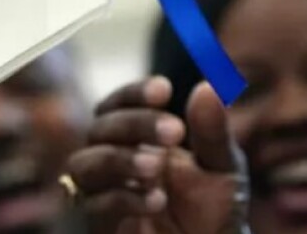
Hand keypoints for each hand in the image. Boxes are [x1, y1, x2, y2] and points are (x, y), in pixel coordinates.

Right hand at [66, 77, 249, 233]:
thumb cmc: (213, 209)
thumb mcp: (222, 167)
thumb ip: (213, 132)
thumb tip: (208, 86)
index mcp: (136, 138)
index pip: (118, 105)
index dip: (134, 93)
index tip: (165, 90)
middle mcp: (113, 160)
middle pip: (99, 127)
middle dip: (135, 124)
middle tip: (175, 130)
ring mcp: (103, 193)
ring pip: (84, 163)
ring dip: (120, 159)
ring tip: (157, 167)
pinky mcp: (100, 225)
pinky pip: (95, 205)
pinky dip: (124, 198)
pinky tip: (157, 200)